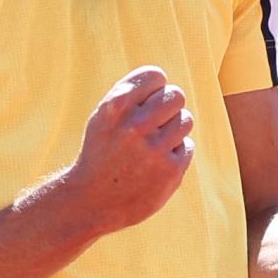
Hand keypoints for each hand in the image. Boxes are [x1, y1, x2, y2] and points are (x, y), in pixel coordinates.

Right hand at [61, 66, 194, 234]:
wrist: (90, 202)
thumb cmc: (102, 151)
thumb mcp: (104, 117)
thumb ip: (130, 95)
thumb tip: (164, 82)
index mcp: (115, 107)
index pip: (156, 76)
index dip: (153, 88)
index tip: (144, 102)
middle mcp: (134, 126)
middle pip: (176, 95)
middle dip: (168, 107)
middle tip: (154, 123)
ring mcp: (154, 150)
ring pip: (185, 120)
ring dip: (173, 130)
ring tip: (152, 145)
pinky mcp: (171, 171)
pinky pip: (186, 146)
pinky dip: (174, 154)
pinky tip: (154, 166)